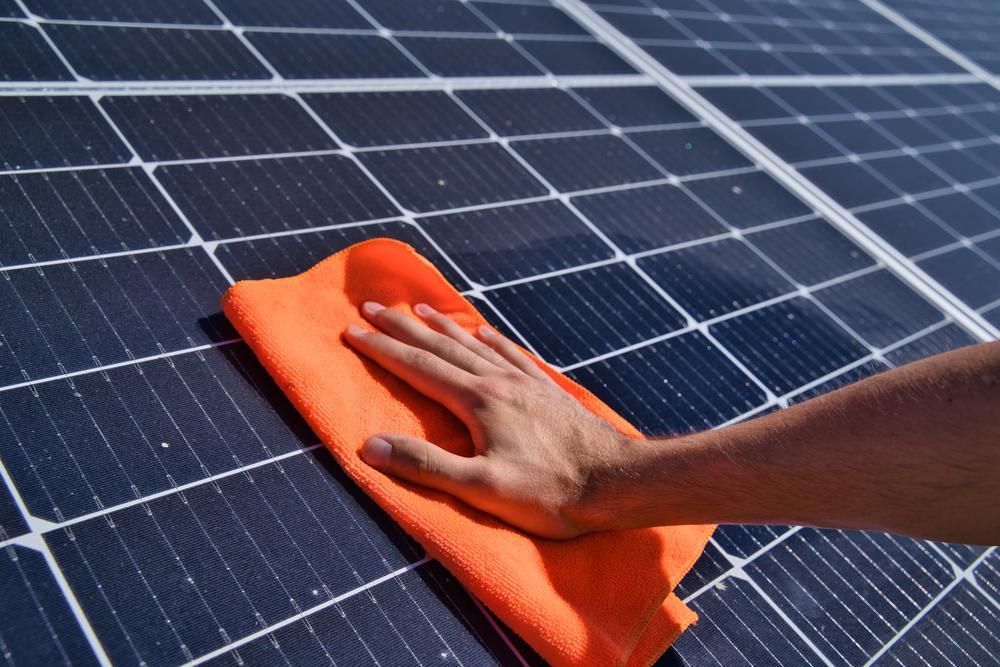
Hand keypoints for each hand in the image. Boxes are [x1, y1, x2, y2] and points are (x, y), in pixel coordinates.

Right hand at [344, 302, 631, 538]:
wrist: (617, 482)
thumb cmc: (551, 492)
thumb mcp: (482, 488)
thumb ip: (426, 465)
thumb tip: (370, 445)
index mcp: (477, 401)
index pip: (418, 368)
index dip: (382, 350)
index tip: (352, 332)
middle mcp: (498, 381)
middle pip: (440, 347)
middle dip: (402, 328)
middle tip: (372, 308)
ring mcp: (525, 382)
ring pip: (473, 345)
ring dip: (442, 326)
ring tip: (420, 308)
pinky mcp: (547, 390)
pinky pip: (511, 353)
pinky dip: (491, 339)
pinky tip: (484, 332)